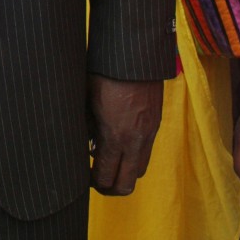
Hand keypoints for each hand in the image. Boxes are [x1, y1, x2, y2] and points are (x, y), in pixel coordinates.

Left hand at [87, 74, 162, 195]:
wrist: (134, 52)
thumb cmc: (104, 71)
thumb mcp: (86, 99)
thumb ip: (86, 125)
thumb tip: (85, 144)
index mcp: (114, 136)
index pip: (106, 177)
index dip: (93, 183)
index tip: (84, 177)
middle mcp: (135, 140)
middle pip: (126, 185)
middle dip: (110, 187)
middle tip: (96, 178)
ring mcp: (148, 133)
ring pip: (138, 170)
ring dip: (124, 172)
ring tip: (108, 160)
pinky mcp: (156, 122)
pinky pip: (146, 151)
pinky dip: (133, 155)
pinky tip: (120, 141)